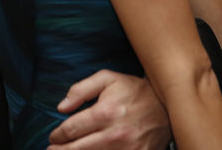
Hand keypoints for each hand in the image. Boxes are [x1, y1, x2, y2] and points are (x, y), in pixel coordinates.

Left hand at [48, 70, 170, 149]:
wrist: (168, 104)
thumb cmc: (134, 90)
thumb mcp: (107, 79)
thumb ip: (81, 89)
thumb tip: (61, 107)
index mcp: (106, 112)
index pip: (73, 129)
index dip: (59, 135)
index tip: (53, 137)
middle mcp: (116, 133)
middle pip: (80, 148)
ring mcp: (128, 149)